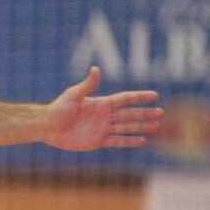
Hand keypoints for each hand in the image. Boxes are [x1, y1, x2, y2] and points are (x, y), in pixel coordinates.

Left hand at [42, 67, 161, 150]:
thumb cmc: (58, 109)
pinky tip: (141, 140)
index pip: (125, 99)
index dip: (139, 97)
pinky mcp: (97, 141)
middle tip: (162, 113)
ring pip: (127, 127)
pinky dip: (129, 141)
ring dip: (141, 127)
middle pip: (130, 114)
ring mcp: (102, 128)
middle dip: (145, 113)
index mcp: (101, 103)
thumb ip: (88, 85)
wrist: (47, 127)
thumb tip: (96, 68)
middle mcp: (104, 115)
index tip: (155, 95)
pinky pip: (117, 141)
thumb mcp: (73, 95)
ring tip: (156, 126)